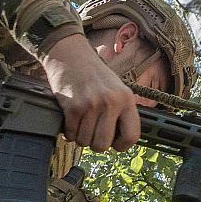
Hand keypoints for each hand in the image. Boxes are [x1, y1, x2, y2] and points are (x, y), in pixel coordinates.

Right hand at [41, 35, 141, 151]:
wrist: (70, 56)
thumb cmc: (93, 74)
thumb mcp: (116, 89)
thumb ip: (121, 112)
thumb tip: (120, 139)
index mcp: (126, 99)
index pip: (132, 136)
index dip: (122, 145)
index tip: (114, 142)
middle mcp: (111, 102)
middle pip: (103, 145)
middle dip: (95, 144)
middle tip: (92, 133)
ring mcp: (91, 105)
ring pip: (85, 141)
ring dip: (80, 136)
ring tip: (81, 122)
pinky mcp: (73, 107)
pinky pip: (71, 134)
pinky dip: (68, 131)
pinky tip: (71, 120)